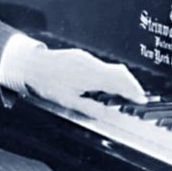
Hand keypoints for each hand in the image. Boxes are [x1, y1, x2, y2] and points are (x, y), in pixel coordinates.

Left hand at [24, 48, 146, 116]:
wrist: (30, 63)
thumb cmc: (47, 83)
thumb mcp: (68, 102)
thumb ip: (90, 108)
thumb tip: (107, 115)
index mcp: (91, 76)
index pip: (120, 82)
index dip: (133, 92)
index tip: (141, 100)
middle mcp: (91, 64)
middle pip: (120, 72)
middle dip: (131, 84)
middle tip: (137, 97)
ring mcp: (85, 57)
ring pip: (110, 67)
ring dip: (119, 79)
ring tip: (123, 92)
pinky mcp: (79, 55)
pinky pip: (100, 64)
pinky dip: (108, 74)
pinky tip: (104, 83)